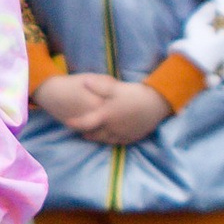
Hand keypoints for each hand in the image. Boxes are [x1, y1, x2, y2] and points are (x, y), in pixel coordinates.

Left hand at [37, 70, 166, 143]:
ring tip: (92, 134)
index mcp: (106, 116)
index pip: (86, 123)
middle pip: (95, 135)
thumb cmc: (135, 95)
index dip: (75, 123)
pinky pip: (119, 142)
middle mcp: (112, 128)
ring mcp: (123, 134)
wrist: (156, 105)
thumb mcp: (116, 88)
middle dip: (86, 133)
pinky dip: (112, 140)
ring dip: (98, 138)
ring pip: (106, 140)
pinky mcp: (132, 137)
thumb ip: (99, 86)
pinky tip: (111, 136)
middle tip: (80, 130)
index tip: (67, 122)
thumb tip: (85, 81)